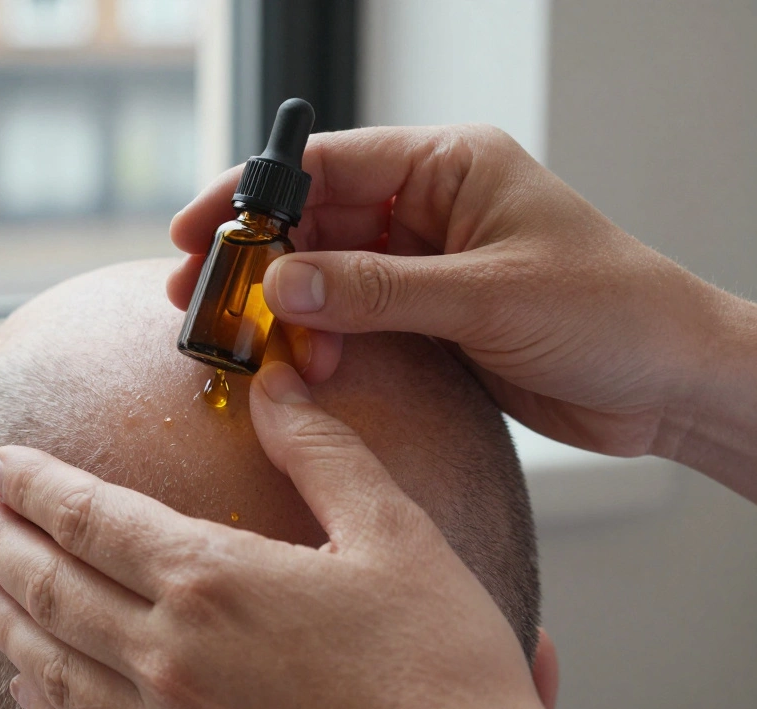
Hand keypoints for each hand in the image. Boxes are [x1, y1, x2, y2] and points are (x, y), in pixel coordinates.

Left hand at [0, 363, 548, 708]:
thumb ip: (321, 454)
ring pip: (50, 660)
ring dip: (3, 616)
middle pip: (51, 585)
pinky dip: (40, 695)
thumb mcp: (394, 535)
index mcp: (212, 578)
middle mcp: (168, 651)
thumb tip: (277, 383)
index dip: (33, 485)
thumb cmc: (439, 665)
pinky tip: (28, 681)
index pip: (90, 516)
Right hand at [168, 124, 755, 483]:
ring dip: (287, 307)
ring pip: (329, 274)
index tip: (197, 232)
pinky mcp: (431, 316)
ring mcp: (428, 262)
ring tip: (248, 345)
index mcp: (449, 166)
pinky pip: (356, 317)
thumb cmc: (610, 312)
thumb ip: (378, 290)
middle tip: (200, 298)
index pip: (327, 164)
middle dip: (258, 259)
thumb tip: (280, 285)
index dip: (253, 195)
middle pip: (316, 220)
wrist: (673, 382)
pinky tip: (299, 362)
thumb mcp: (485, 296)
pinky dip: (321, 338)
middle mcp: (431, 205)